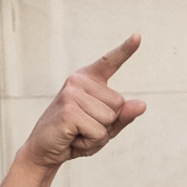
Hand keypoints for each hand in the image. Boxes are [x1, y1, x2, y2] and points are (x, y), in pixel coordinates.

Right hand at [19, 38, 146, 170]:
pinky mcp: (69, 109)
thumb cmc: (75, 137)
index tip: (138, 36)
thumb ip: (122, 117)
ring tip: (78, 132)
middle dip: (107, 124)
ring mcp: (72, 93)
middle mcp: (78, 81)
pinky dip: (91, 142)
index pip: (109, 62)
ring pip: (110, 119)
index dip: (125, 50)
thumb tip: (142, 104)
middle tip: (84, 128)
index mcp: (88, 80)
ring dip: (98, 135)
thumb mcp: (104, 128)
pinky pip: (99, 132)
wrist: (45, 151)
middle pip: (119, 104)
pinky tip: (73, 138)